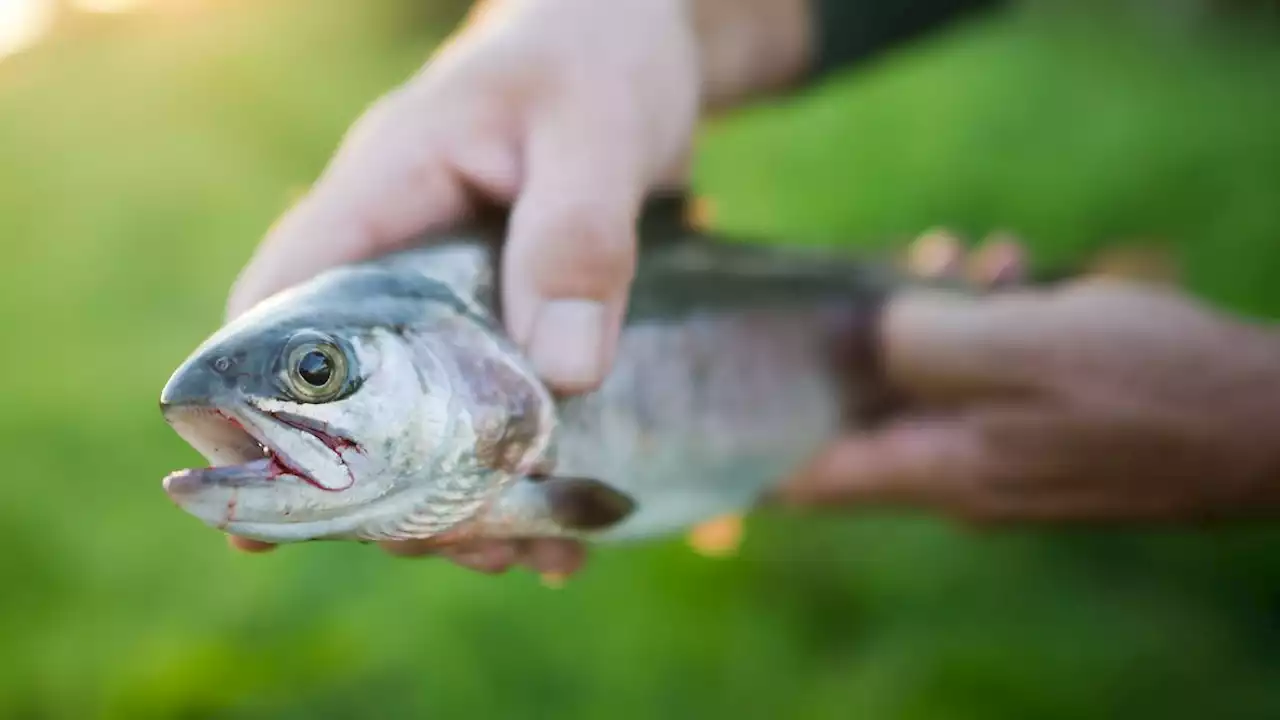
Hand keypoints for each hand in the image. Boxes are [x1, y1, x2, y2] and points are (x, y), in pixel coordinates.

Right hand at [222, 0, 811, 573]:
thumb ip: (575, 237)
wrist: (635, 40)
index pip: (281, 309)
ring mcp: (454, 288)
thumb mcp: (591, 132)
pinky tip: (568, 516)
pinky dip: (527, 458)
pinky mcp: (511, 310)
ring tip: (524, 553)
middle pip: (355, 391)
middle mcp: (400, 252)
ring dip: (467, 490)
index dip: (254, 416)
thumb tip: (563, 374)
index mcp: (380, 195)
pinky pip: (500, 395)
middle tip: (449, 549)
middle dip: (392, 484)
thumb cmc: (594, 60)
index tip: (263, 514)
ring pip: (431, 409)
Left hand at [782, 245, 1279, 524]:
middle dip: (865, 338)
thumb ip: (919, 342)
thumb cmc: (1147, 387)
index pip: (810, 481)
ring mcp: (999, 459)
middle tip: (892, 274)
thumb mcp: (1017, 346)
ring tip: (979, 260)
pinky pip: (982, 380)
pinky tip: (1018, 272)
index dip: (751, 451)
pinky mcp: (1037, 434)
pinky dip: (986, 326)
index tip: (708, 414)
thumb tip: (869, 335)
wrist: (1269, 420)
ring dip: (936, 316)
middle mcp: (957, 476)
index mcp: (937, 470)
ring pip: (928, 383)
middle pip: (867, 413)